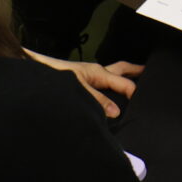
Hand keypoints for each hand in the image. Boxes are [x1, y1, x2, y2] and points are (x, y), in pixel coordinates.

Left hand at [26, 50, 143, 119]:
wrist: (32, 70)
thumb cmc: (52, 75)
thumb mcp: (77, 89)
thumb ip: (97, 100)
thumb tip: (115, 111)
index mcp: (98, 72)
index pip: (124, 84)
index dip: (134, 93)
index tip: (142, 105)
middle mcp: (95, 72)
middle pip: (121, 70)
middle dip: (136, 72)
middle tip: (150, 74)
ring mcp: (88, 77)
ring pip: (111, 76)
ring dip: (123, 78)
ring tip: (134, 84)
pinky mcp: (80, 82)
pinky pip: (101, 84)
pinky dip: (109, 88)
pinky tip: (109, 96)